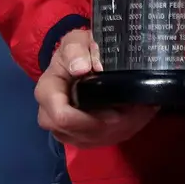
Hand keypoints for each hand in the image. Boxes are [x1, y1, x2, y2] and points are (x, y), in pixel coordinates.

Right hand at [36, 29, 155, 147]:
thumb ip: (77, 50)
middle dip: (109, 128)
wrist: (78, 60)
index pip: (61, 116)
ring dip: (118, 131)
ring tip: (137, 112)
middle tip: (133, 112)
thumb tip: (81, 68)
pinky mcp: (78, 136)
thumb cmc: (77, 51)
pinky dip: (120, 132)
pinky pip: (99, 142)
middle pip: (78, 133)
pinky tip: (133, 117)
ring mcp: (65, 129)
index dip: (88, 119)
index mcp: (47, 91)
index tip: (115, 112)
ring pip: (92, 140)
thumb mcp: (76, 41)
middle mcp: (50, 115)